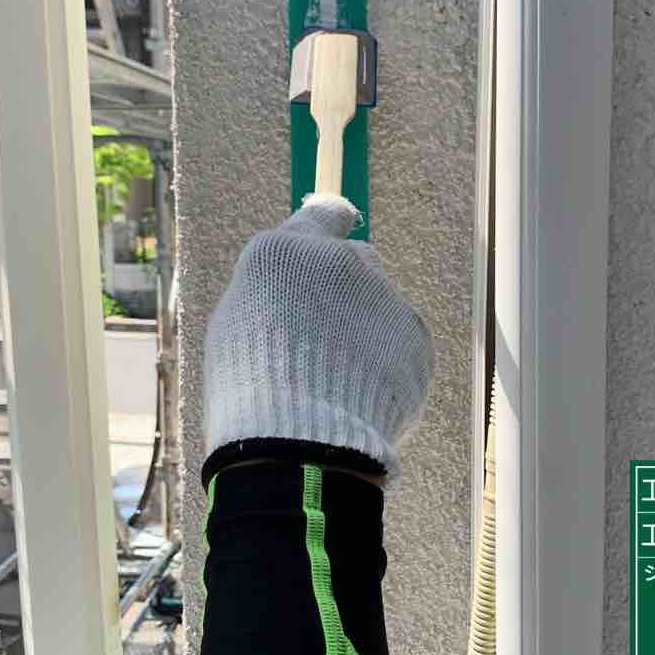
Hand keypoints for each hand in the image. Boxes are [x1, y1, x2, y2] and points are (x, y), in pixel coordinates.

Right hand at [203, 194, 433, 481]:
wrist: (301, 440)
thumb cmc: (252, 385)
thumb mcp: (238, 322)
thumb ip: (276, 287)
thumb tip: (299, 280)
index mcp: (287, 252)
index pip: (325, 214)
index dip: (330, 228)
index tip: (334, 238)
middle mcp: (342, 261)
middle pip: (355, 263)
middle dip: (345, 292)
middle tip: (321, 341)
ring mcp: (385, 297)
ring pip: (380, 307)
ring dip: (366, 333)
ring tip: (336, 383)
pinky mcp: (416, 336)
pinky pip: (402, 344)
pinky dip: (388, 365)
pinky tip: (362, 396)